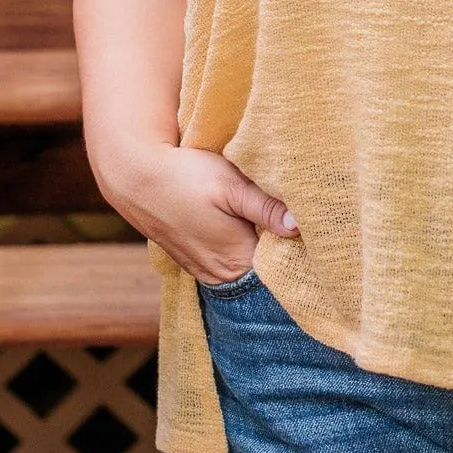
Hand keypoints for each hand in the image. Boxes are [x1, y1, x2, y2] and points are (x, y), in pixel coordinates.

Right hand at [103, 144, 300, 283]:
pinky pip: (230, 263)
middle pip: (267, 271)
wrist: (135, 176)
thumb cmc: (186, 177)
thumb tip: (300, 226)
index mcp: (236, 262)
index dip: (301, 250)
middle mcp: (221, 276)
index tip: (316, 229)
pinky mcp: (195, 261)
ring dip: (263, 248)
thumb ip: (266, 208)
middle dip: (284, 250)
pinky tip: (248, 226)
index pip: (283, 268)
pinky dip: (242, 248)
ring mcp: (206, 272)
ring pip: (248, 267)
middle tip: (304, 222)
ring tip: (276, 221)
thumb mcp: (231, 185)